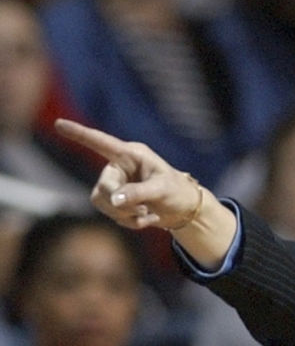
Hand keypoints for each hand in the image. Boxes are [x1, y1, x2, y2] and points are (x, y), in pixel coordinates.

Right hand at [55, 119, 237, 268]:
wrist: (184, 209)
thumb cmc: (177, 191)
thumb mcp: (162, 190)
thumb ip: (139, 193)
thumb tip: (114, 200)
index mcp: (131, 155)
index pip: (101, 143)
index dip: (79, 134)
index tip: (60, 123)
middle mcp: (119, 167)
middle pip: (102, 187)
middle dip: (120, 204)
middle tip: (143, 210)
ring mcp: (116, 184)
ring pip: (102, 203)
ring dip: (124, 215)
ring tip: (147, 214)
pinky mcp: (115, 201)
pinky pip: (111, 214)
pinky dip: (129, 222)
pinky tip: (147, 219)